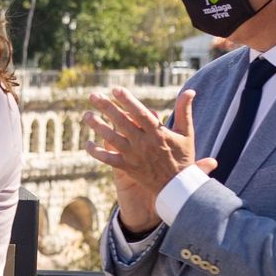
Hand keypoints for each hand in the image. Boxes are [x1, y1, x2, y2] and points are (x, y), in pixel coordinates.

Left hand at [84, 88, 215, 210]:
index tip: (116, 89)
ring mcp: (133, 156)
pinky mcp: (127, 167)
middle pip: (122, 122)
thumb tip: (190, 90)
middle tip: (94, 96)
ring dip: (98, 126)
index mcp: (158, 133)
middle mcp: (143, 143)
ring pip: (112, 138)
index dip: (127, 101)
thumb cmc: (183, 157)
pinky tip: (87, 143)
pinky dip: (96, 152)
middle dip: (107, 108)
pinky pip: (108, 159)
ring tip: (86, 115)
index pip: (140, 113)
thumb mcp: (187, 133)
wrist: (177, 186)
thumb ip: (184, 111)